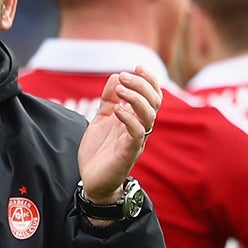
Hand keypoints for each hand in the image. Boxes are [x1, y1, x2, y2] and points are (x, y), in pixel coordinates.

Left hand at [79, 71, 160, 204]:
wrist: (92, 180)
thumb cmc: (99, 151)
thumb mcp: (102, 118)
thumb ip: (109, 99)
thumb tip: (116, 75)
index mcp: (136, 119)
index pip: (153, 96)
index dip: (149, 80)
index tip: (137, 67)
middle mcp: (140, 128)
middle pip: (154, 102)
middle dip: (142, 85)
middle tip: (125, 76)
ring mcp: (136, 140)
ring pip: (149, 115)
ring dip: (136, 98)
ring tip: (120, 89)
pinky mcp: (129, 153)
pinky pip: (137, 133)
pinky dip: (129, 118)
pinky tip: (117, 109)